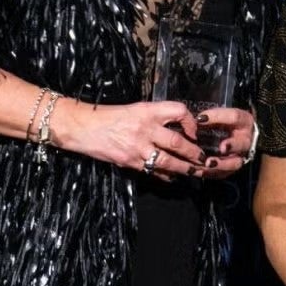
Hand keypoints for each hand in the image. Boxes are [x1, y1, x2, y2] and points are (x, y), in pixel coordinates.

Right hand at [51, 99, 204, 179]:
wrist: (83, 127)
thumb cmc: (109, 117)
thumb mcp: (135, 109)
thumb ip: (155, 117)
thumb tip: (178, 127)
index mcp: (147, 111)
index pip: (177, 110)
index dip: (190, 121)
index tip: (195, 130)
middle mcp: (144, 128)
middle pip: (177, 141)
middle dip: (193, 152)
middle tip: (203, 158)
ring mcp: (137, 147)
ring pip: (167, 160)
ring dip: (184, 168)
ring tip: (195, 171)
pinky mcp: (129, 162)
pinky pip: (152, 171)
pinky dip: (164, 175)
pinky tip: (172, 177)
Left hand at [194, 107, 254, 178]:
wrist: (237, 135)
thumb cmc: (227, 123)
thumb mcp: (222, 115)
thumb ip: (211, 116)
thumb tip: (197, 119)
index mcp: (244, 122)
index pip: (234, 117)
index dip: (217, 117)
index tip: (200, 118)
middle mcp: (245, 140)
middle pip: (242, 143)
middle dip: (232, 146)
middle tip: (222, 148)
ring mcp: (240, 156)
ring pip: (235, 163)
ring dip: (221, 164)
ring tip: (208, 163)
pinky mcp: (231, 168)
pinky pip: (223, 173)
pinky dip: (211, 173)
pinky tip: (199, 170)